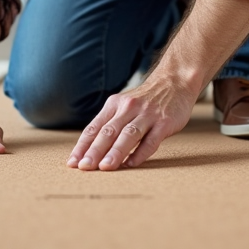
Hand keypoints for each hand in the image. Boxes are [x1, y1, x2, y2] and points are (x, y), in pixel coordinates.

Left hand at [67, 81, 198, 170]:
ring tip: (105, 167)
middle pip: (108, 131)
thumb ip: (110, 124)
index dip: (82, 146)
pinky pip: (151, 140)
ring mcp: (147, 115)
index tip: (73, 162)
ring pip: (128, 134)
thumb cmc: (146, 100)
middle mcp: (128, 108)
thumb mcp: (124, 105)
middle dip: (95, 150)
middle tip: (84, 167)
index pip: (94, 128)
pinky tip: (131, 164)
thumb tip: (90, 151)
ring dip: (116, 151)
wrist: (175, 82)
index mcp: (114, 105)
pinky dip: (140, 153)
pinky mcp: (164, 122)